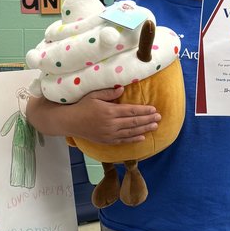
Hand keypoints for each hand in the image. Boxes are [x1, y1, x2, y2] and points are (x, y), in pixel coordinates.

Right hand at [26, 87, 159, 143]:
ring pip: (131, 132)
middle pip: (134, 122)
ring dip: (144, 129)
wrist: (70, 122)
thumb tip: (122, 89)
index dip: (144, 110)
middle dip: (148, 119)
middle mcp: (111, 124)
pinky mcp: (107, 141)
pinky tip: (142, 137)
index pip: (131, 110)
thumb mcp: (94, 95)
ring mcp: (109, 134)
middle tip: (159, 117)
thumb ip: (108, 92)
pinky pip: (123, 141)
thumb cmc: (81, 106)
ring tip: (155, 126)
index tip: (154, 109)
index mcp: (109, 111)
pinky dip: (134, 139)